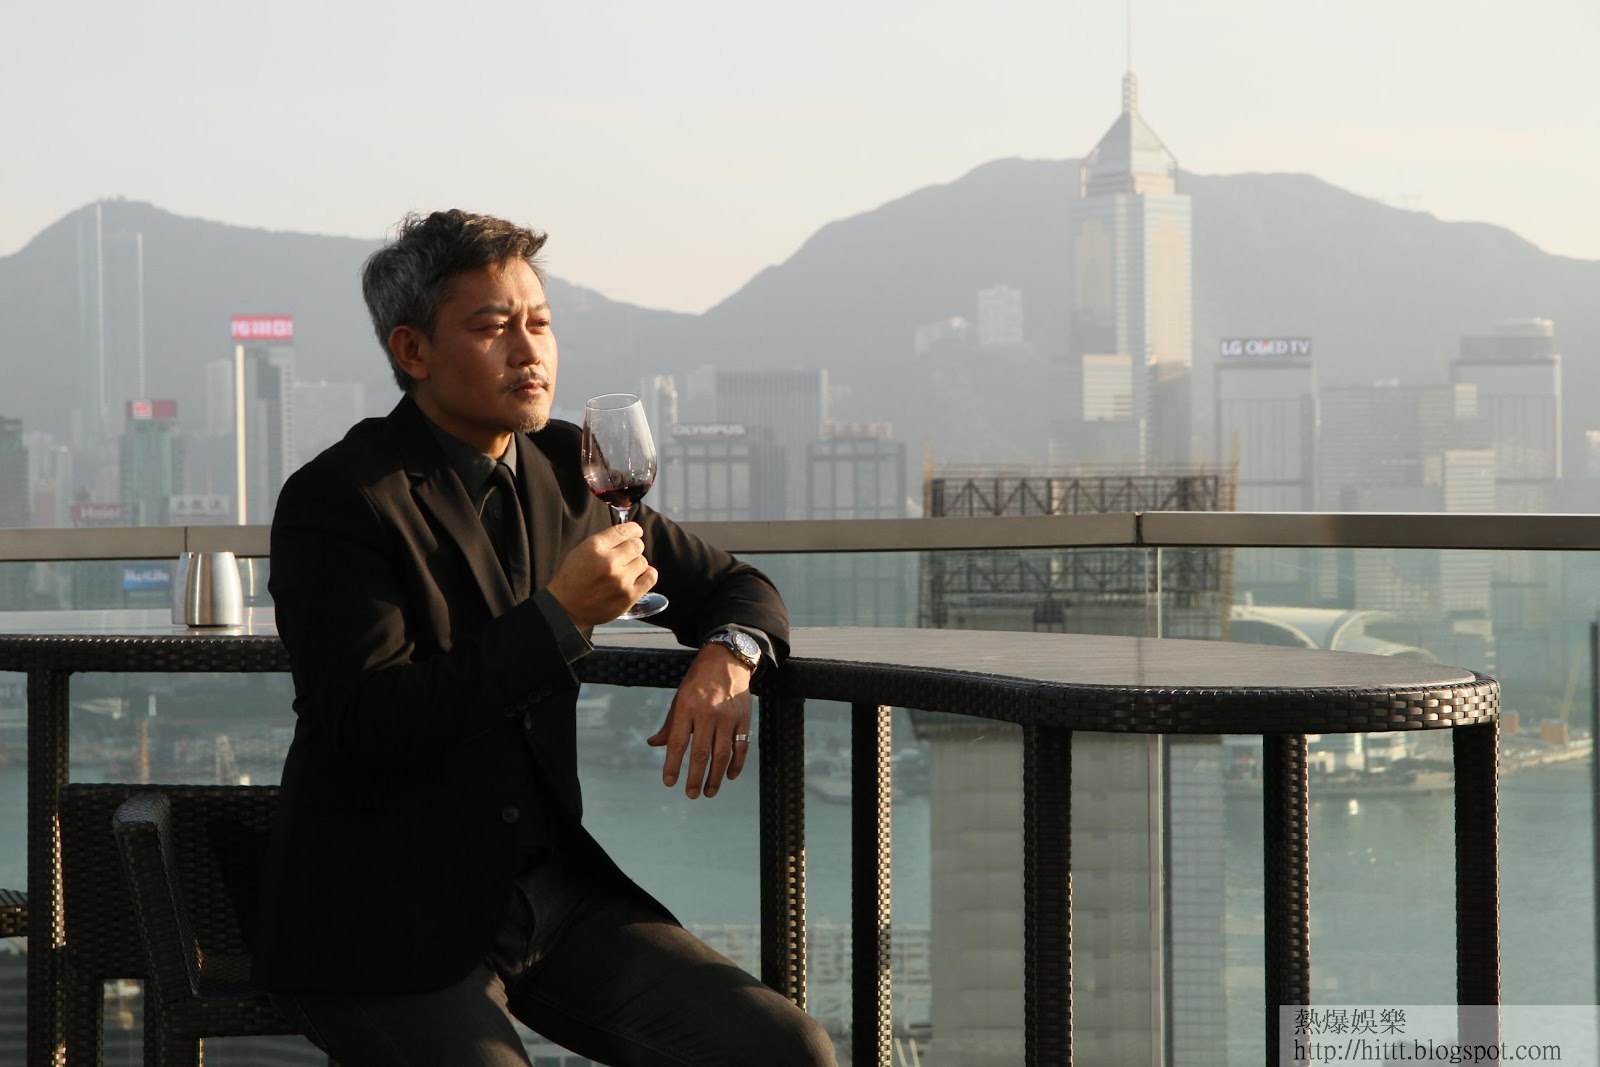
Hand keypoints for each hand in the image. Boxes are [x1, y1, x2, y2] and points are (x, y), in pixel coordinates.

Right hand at [545, 523, 656, 627]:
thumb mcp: (580, 551)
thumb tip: (627, 535)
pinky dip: (648, 574)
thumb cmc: (571, 579)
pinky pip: (650, 578)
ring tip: (627, 569)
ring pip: (643, 561)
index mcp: (595, 547)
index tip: (636, 532)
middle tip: (628, 554)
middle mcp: (609, 561)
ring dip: (637, 563)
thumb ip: (604, 542)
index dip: (634, 530)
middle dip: (634, 547)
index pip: (625, 530)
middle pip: (637, 545)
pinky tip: (641, 575)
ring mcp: (621, 580)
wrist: (565, 608)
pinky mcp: (628, 596)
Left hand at [647, 644, 752, 798]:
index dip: (673, 765)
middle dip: (695, 777)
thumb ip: (670, 724)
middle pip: (700, 753)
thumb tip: (653, 744)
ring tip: (709, 792)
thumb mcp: (679, 699)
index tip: (669, 783)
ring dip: (715, 777)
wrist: (727, 661)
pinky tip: (729, 776)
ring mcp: (728, 717)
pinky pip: (741, 747)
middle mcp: (707, 713)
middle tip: (690, 794)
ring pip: (722, 754)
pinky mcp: (744, 719)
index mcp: (687, 708)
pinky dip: (736, 764)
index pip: (678, 743)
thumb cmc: (698, 683)